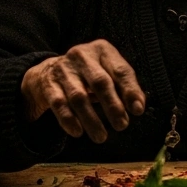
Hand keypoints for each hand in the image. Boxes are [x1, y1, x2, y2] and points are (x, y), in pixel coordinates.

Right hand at [21, 39, 145, 142]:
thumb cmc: (87, 75)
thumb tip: (138, 107)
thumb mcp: (107, 73)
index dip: (130, 91)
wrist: (48, 72)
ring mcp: (63, 69)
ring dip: (91, 119)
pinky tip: (78, 132)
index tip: (137, 110)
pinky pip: (59, 104)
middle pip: (100, 82)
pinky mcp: (48, 85)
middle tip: (122, 125)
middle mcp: (82, 56)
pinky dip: (69, 120)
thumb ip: (124, 87)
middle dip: (113, 105)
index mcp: (102, 50)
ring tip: (101, 137)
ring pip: (79, 96)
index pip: (121, 70)